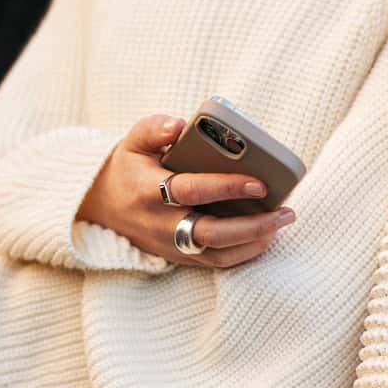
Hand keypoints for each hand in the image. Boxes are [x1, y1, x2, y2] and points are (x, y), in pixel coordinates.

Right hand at [77, 115, 296, 268]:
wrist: (102, 205)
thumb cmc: (129, 167)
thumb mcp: (133, 141)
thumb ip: (155, 128)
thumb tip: (180, 125)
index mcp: (148, 191)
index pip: (191, 191)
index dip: (226, 187)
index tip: (260, 183)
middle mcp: (160, 224)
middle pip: (211, 233)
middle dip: (252, 226)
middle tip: (285, 212)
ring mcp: (170, 245)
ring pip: (217, 255)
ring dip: (254, 243)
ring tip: (281, 223)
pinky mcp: (179, 257)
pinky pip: (216, 263)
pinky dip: (244, 253)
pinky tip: (267, 235)